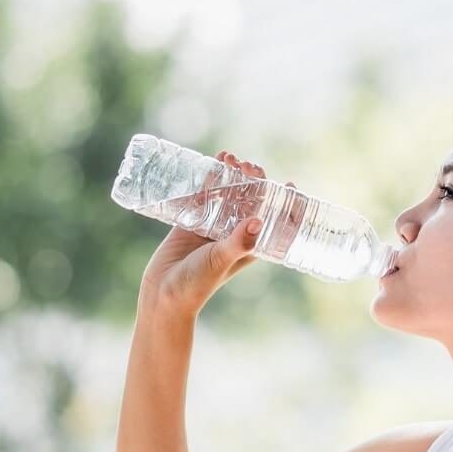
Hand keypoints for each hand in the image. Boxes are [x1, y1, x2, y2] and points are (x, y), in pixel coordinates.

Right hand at [138, 150, 296, 316]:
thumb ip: (237, 242)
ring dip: (231, 175)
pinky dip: (209, 179)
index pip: (275, 221)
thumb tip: (257, 221)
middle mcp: (234, 233)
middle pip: (251, 200)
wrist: (163, 294)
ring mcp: (213, 226)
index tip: (289, 183)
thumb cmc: (196, 285)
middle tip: (248, 165)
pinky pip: (204, 195)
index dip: (285, 203)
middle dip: (253, 180)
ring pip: (228, 194)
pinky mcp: (193, 221)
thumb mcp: (220, 261)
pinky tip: (211, 162)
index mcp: (250, 245)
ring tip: (228, 157)